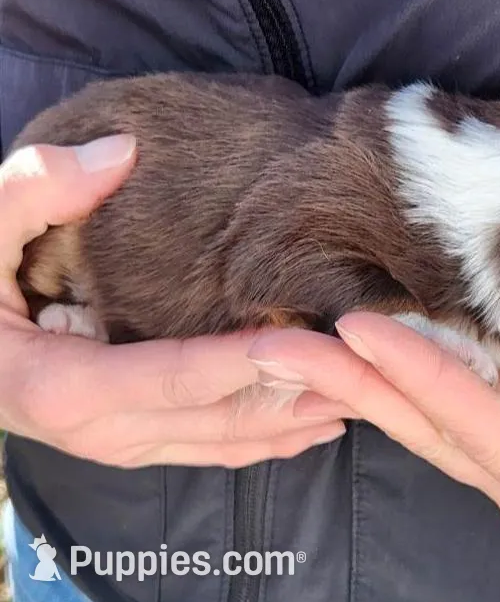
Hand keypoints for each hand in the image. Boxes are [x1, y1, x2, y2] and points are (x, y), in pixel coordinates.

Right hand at [0, 137, 350, 467]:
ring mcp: (118, 443)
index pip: (175, 374)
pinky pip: (207, 448)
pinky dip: (261, 441)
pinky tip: (307, 428)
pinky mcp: (129, 440)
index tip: (312, 342)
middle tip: (365, 371)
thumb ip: (32, 193)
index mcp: (63, 386)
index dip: (243, 361)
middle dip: (291, 396)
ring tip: (358, 399)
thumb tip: (118, 153)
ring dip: (290, 423)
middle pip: (215, 417)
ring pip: (220, 442)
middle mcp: (99, 431)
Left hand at [247, 291, 499, 601]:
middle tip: (272, 340)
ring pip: (416, 400)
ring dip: (351, 369)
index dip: (422, 380)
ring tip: (285, 332)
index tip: (360, 331)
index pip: (480, 432)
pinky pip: (438, 375)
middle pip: (423, 421)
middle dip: (348, 381)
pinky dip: (389, 355)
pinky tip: (344, 333)